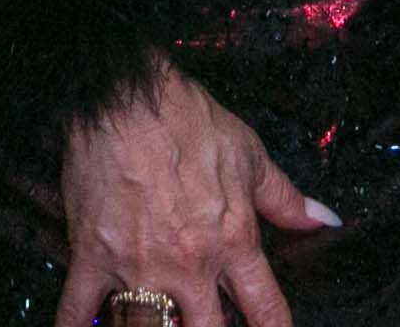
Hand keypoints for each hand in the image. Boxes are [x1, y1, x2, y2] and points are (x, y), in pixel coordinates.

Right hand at [49, 59, 339, 326]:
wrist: (124, 95)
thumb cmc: (186, 118)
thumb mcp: (248, 154)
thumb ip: (285, 197)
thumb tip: (324, 220)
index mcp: (232, 240)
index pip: (266, 309)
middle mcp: (190, 264)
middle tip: (208, 326)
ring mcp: (139, 266)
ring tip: (160, 320)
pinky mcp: (93, 257)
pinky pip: (78, 310)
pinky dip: (75, 326)